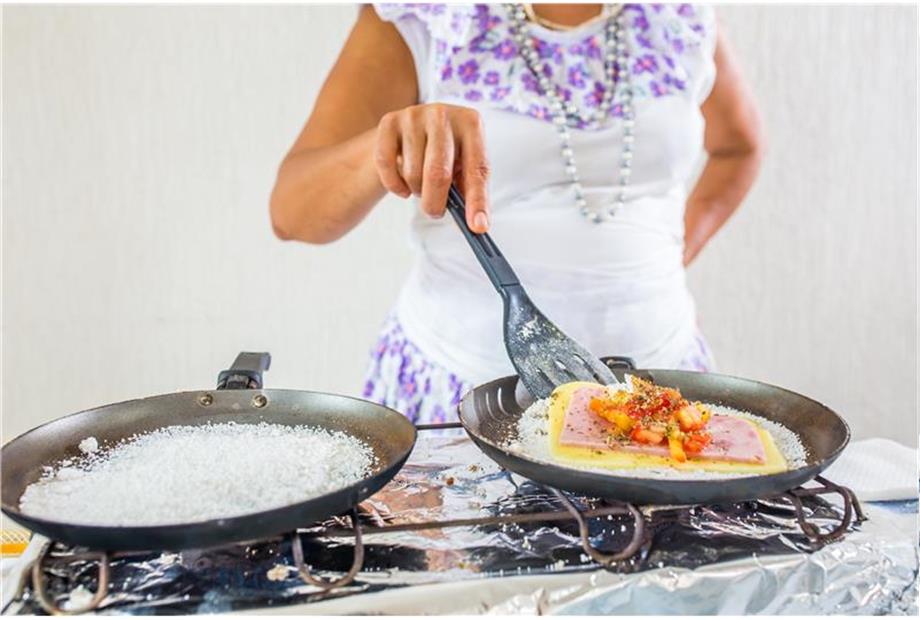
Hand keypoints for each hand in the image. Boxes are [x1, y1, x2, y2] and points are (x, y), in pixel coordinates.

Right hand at [374, 104, 490, 232]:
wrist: (411, 132)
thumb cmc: (445, 154)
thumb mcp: (464, 168)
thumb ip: (471, 193)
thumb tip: (477, 226)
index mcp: (471, 123)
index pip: (477, 169)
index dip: (477, 201)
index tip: (477, 228)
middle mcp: (443, 115)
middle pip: (438, 173)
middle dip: (435, 203)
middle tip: (435, 212)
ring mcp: (414, 116)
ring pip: (412, 173)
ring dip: (416, 190)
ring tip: (421, 184)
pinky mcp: (389, 122)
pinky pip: (386, 166)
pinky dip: (394, 185)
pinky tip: (403, 184)